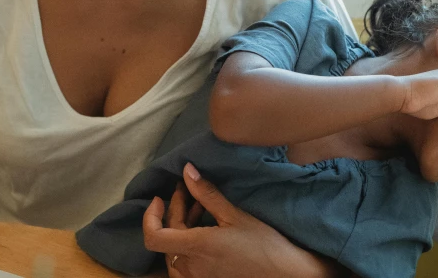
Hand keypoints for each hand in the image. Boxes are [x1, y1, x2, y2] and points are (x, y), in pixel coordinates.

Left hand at [143, 163, 343, 277]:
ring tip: (200, 207)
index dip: (150, 216)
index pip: (154, 236)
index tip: (160, 197)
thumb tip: (187, 170)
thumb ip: (206, 193)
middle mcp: (191, 267)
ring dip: (181, 226)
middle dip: (174, 210)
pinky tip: (205, 227)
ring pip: (175, 250)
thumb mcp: (234, 215)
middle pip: (167, 237)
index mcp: (196, 248)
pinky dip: (189, 241)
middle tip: (188, 190)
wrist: (286, 275)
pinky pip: (186, 262)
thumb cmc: (264, 244)